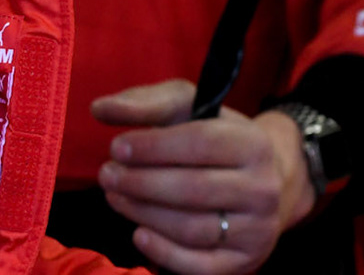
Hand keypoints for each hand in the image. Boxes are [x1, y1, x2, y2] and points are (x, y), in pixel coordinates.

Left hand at [92, 78, 314, 274]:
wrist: (264, 183)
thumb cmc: (216, 140)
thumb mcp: (189, 110)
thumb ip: (146, 104)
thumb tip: (99, 109)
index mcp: (254, 144)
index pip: (200, 144)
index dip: (154, 146)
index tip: (116, 147)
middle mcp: (262, 189)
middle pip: (193, 189)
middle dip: (141, 183)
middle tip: (107, 175)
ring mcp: (256, 230)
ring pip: (192, 228)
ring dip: (144, 214)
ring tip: (115, 197)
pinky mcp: (244, 262)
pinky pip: (199, 265)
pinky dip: (164, 253)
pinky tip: (137, 234)